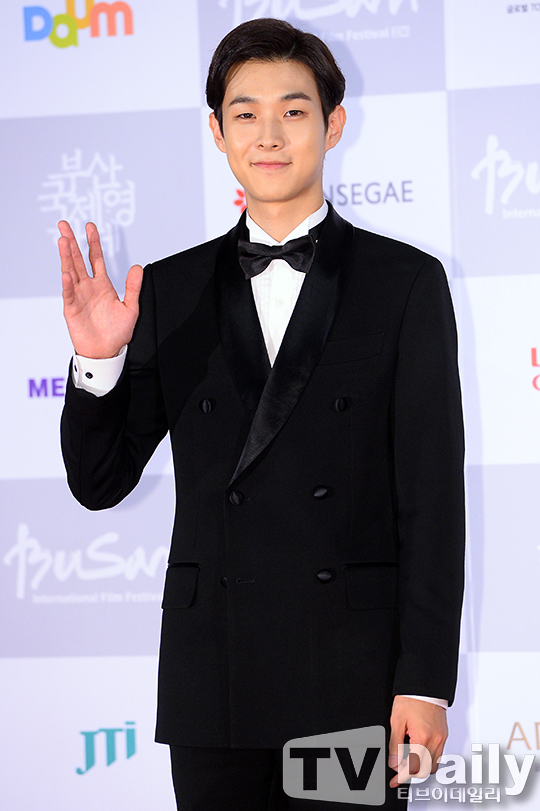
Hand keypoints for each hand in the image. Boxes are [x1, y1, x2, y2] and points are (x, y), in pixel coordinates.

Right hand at [58, 220, 142, 358]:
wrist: (107, 352)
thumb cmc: (117, 333)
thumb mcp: (131, 308)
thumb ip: (133, 287)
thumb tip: (138, 266)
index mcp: (102, 285)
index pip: (96, 258)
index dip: (93, 242)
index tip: (90, 226)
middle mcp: (88, 287)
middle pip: (78, 260)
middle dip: (71, 242)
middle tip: (64, 225)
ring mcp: (78, 296)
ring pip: (70, 272)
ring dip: (66, 257)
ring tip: (62, 240)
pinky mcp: (71, 309)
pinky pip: (69, 294)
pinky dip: (68, 284)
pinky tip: (67, 273)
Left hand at [388, 696, 447, 787]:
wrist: (424, 686)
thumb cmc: (411, 699)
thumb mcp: (397, 721)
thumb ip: (395, 745)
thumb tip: (394, 762)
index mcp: (422, 738)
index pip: (413, 767)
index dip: (402, 776)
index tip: (395, 780)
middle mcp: (435, 740)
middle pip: (424, 770)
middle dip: (411, 772)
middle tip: (399, 767)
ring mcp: (441, 738)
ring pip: (433, 765)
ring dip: (420, 766)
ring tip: (407, 758)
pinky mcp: (444, 735)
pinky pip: (438, 755)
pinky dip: (427, 758)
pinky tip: (418, 750)